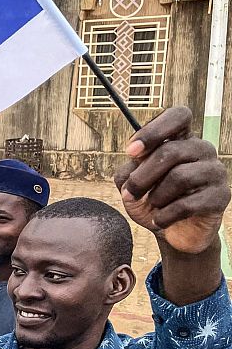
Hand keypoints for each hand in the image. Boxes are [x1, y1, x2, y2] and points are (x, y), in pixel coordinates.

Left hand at [114, 107, 230, 253]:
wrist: (172, 232)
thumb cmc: (152, 201)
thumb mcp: (130, 184)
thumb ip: (127, 170)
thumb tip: (134, 160)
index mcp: (181, 139)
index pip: (179, 116)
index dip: (153, 130)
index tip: (131, 152)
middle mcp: (201, 150)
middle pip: (171, 151)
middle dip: (142, 176)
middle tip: (128, 193)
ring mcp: (215, 171)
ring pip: (180, 176)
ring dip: (156, 196)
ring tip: (152, 206)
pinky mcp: (221, 196)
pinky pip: (188, 204)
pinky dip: (166, 215)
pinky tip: (159, 221)